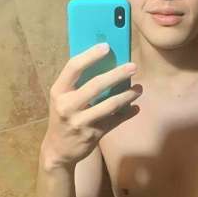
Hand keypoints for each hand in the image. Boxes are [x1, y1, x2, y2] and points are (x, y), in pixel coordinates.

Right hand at [41, 43, 142, 167]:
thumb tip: (104, 62)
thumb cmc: (64, 117)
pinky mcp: (92, 135)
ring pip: (109, 105)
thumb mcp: (63, 99)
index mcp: (59, 91)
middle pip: (96, 85)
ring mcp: (80, 122)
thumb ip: (77, 84)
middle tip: (133, 66)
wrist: (58, 150)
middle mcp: (67, 106)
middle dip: (117, 74)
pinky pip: (115, 121)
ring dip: (127, 95)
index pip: (73, 67)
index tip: (107, 46)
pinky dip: (127, 113)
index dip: (90, 55)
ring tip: (139, 89)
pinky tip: (135, 107)